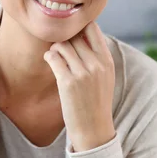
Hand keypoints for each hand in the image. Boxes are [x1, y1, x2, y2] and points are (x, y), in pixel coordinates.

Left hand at [43, 22, 115, 151]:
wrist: (93, 129)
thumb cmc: (96, 101)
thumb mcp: (105, 76)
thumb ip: (97, 55)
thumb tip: (82, 33)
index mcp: (107, 60)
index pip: (92, 28)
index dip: (79, 27)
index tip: (72, 35)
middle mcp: (97, 64)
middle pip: (74, 35)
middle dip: (65, 39)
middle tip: (61, 49)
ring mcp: (82, 72)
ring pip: (62, 44)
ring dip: (55, 48)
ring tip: (56, 57)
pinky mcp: (68, 82)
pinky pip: (53, 57)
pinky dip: (49, 57)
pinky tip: (50, 62)